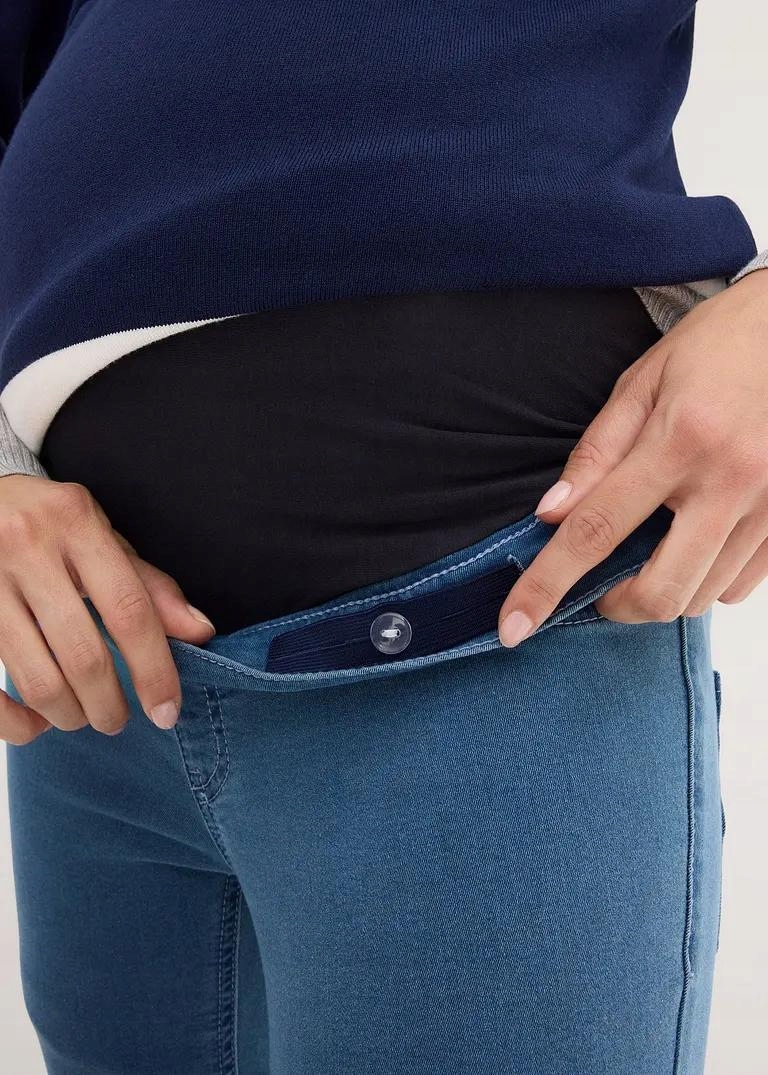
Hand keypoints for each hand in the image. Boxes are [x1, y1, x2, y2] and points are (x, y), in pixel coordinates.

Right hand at [0, 474, 215, 741]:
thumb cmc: (48, 523)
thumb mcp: (101, 536)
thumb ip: (148, 586)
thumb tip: (200, 632)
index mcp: (75, 523)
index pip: (128, 609)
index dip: (153, 669)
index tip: (167, 710)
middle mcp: (26, 548)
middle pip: (83, 655)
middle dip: (110, 704)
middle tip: (117, 719)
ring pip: (38, 680)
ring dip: (69, 715)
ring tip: (81, 716)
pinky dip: (16, 722)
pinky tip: (34, 722)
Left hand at [498, 269, 767, 645]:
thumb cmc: (717, 346)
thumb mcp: (642, 382)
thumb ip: (596, 453)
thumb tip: (551, 516)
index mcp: (682, 439)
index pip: (596, 529)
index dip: (548, 584)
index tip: (513, 626)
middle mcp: (733, 481)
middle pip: (659, 592)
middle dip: (616, 604)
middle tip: (602, 581)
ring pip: (700, 597)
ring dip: (660, 590)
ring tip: (654, 543)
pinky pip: (738, 588)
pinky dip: (704, 581)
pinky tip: (695, 540)